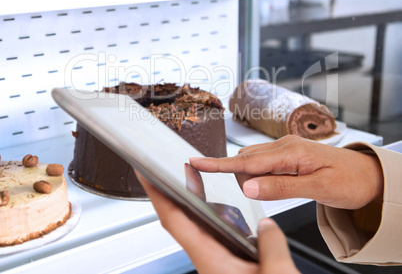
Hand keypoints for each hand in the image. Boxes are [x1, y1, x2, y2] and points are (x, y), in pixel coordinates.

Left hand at [135, 170, 299, 273]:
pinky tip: (227, 215)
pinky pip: (214, 240)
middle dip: (172, 194)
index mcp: (209, 261)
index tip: (144, 175)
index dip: (156, 195)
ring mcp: (214, 267)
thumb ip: (271, 244)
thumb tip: (266, 224)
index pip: (174, 220)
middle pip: (180, 222)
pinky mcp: (225, 270)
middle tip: (171, 171)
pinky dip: (214, 221)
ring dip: (193, 206)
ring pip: (198, 231)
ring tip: (195, 185)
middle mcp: (207, 263)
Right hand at [190, 135, 383, 209]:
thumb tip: (249, 187)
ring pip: (253, 161)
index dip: (219, 163)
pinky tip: (275, 183)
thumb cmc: (349, 180)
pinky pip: (264, 162)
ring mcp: (286, 148)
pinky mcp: (288, 154)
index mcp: (291, 151)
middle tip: (265, 195)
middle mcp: (284, 145)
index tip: (196, 163)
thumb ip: (281, 187)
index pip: (247, 161)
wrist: (368, 174)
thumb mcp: (318, 188)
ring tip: (280, 189)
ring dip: (253, 177)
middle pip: (246, 161)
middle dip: (243, 178)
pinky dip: (261, 174)